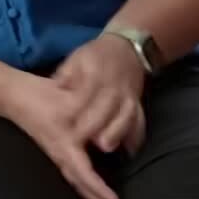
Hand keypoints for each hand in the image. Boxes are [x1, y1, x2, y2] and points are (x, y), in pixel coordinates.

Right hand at [3, 71, 120, 198]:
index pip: (84, 174)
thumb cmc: (42, 95)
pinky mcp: (57, 153)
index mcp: (65, 146)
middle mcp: (60, 155)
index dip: (100, 190)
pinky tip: (92, 197)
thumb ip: (88, 114)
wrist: (16, 95)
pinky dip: (85, 188)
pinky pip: (73, 176)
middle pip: (81, 186)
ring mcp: (57, 156)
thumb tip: (104, 135)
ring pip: (77, 183)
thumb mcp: (68, 99)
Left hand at [53, 32, 147, 155]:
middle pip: (106, 107)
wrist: (128, 49)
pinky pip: (140, 120)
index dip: (75, 108)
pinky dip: (136, 136)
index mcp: (97, 73)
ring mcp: (129, 96)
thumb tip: (57, 85)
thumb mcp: (77, 57)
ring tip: (105, 148)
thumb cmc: (97, 56)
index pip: (86, 92)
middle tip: (80, 141)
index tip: (64, 122)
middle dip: (94, 126)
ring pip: (126, 115)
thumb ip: (66, 74)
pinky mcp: (138, 104)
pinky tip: (130, 150)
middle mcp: (115, 86)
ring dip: (116, 132)